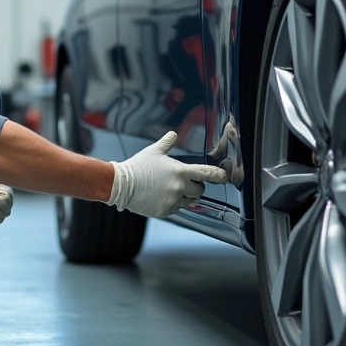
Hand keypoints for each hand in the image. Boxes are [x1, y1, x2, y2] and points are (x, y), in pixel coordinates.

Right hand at [107, 131, 228, 217]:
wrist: (121, 185)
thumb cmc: (137, 166)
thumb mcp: (153, 151)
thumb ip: (167, 143)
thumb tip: (173, 134)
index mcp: (180, 172)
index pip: (206, 173)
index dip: (218, 175)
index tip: (224, 176)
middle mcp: (180, 188)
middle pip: (199, 190)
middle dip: (196, 186)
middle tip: (186, 182)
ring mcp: (173, 201)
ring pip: (189, 201)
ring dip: (185, 196)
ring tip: (171, 189)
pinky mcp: (165, 211)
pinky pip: (176, 209)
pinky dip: (173, 204)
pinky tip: (161, 196)